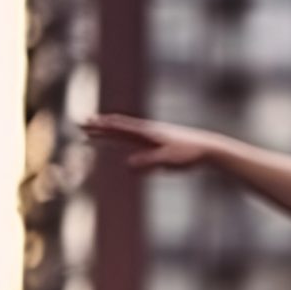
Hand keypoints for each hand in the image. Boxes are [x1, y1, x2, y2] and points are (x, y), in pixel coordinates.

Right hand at [80, 113, 240, 171]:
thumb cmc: (188, 154)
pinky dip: (127, 142)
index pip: (119, 128)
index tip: (86, 124)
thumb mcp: (166, 160)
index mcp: (147, 133)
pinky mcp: (160, 144)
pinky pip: (138, 144)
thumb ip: (147, 162)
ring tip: (96, 132)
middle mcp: (148, 132)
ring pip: (127, 134)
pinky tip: (124, 149)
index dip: (102, 127)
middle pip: (119, 128)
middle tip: (82, 124)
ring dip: (110, 133)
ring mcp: (154, 137)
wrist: (208, 148)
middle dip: (100, 127)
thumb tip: (127, 165)